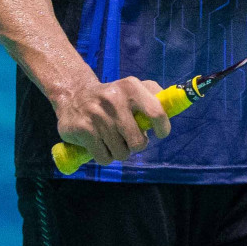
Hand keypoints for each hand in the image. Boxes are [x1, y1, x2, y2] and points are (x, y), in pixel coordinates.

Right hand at [52, 75, 170, 165]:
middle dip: (136, 145)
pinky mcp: (83, 130)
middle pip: (138, 142)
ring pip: (121, 153)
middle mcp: (114, 99)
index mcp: (131, 87)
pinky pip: (104, 158)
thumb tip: (174, 107)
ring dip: (120, 152)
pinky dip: (105, 157)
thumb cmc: (112, 96)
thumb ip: (154, 95)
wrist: (72, 95)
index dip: (163, 128)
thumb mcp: (132, 87)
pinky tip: (101, 145)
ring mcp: (98, 116)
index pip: (156, 112)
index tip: (161, 133)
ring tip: (114, 140)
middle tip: (130, 138)